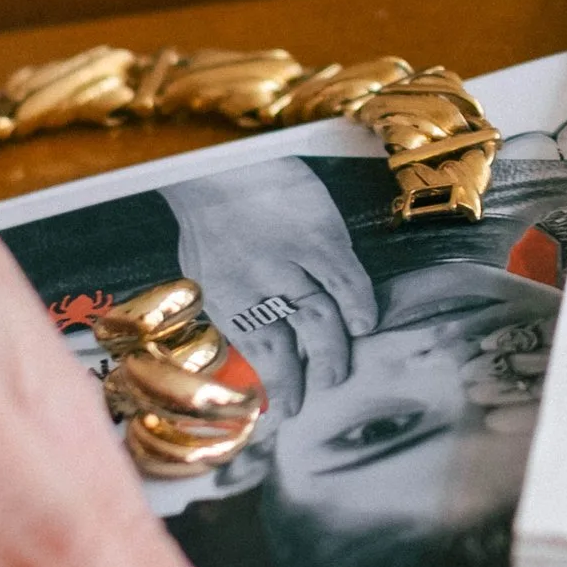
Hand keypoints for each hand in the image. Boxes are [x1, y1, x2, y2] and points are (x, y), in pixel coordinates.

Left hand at [168, 163, 376, 424]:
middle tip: (325, 389)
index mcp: (223, 295)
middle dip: (308, 377)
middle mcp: (256, 285)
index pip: (256, 355)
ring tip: (343, 370)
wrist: (223, 158)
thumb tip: (241, 345)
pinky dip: (358, 305)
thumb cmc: (209, 213)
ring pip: (321, 321)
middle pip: (289, 347)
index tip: (289, 408)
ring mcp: (289, 261)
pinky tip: (365, 324)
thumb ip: (225, 304)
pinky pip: (346, 281)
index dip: (278, 385)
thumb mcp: (201, 266)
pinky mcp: (320, 236)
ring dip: (335, 351)